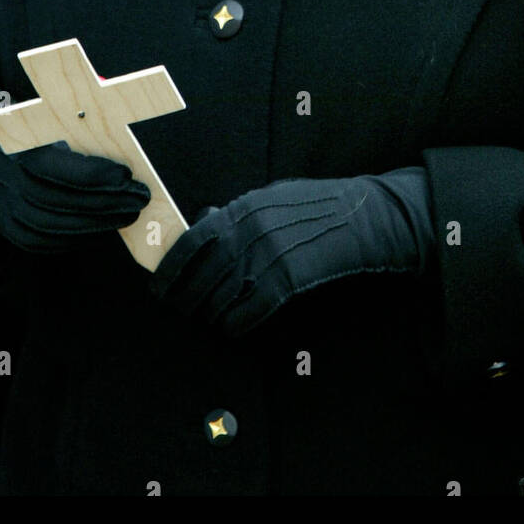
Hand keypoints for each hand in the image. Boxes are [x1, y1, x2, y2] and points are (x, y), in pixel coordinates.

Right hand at [0, 105, 149, 252]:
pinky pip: (41, 241)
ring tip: (128, 215)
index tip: (126, 175)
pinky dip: (75, 238)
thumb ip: (77, 114)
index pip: (51, 165)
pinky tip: (102, 228)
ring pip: (48, 226)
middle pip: (54, 200)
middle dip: (102, 203)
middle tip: (138, 199)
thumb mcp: (44, 110)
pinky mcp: (3, 227)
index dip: (90, 174)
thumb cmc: (25, 125)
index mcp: (10, 143)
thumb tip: (121, 116)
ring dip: (95, 224)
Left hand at [151, 169, 433, 337]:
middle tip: (180, 309)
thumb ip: (240, 210)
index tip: (159, 286)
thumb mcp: (274, 195)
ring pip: (223, 294)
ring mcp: (270, 255)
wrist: (363, 217)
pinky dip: (236, 323)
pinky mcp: (289, 279)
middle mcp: (252, 230)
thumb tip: (204, 220)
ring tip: (208, 319)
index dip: (172, 268)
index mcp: (245, 207)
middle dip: (186, 296)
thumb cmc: (318, 205)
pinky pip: (250, 309)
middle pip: (203, 272)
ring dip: (210, 312)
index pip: (193, 240)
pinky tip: (232, 328)